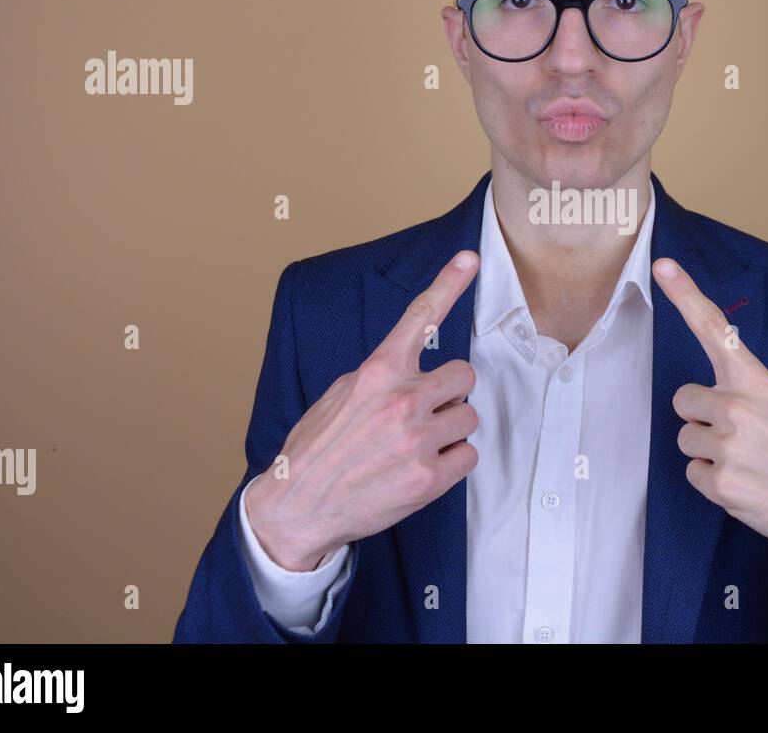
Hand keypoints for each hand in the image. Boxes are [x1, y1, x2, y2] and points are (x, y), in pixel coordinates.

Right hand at [245, 250, 481, 570]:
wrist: (297, 508)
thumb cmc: (317, 450)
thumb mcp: (339, 395)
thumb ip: (380, 376)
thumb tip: (413, 370)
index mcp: (377, 373)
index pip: (420, 318)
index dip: (449, 284)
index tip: (471, 258)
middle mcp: (401, 399)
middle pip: (463, 376)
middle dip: (449, 393)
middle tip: (424, 411)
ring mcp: (417, 439)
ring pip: (469, 418)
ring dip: (450, 429)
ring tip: (415, 444)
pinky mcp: (429, 478)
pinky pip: (468, 455)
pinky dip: (452, 462)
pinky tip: (421, 468)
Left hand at [652, 257, 767, 583]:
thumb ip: (752, 390)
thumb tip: (717, 392)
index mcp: (757, 381)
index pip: (715, 328)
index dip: (685, 294)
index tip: (662, 264)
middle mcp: (738, 408)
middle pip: (684, 400)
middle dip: (703, 416)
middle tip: (741, 435)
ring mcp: (728, 446)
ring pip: (687, 439)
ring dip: (710, 451)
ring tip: (752, 463)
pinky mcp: (722, 483)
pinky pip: (694, 473)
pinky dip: (715, 482)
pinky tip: (750, 485)